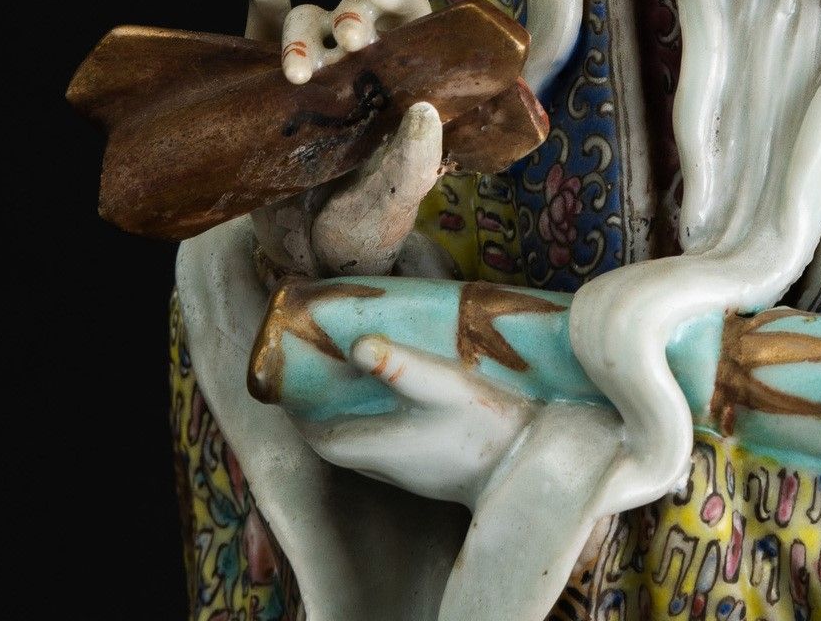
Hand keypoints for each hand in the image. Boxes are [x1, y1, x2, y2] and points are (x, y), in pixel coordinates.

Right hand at [243, 0, 449, 277]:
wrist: (304, 264)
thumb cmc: (363, 233)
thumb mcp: (393, 205)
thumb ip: (413, 164)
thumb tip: (426, 110)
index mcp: (406, 85)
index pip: (411, 19)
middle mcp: (364, 69)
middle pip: (358, 14)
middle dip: (352, 17)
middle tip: (350, 43)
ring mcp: (318, 74)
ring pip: (311, 23)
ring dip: (302, 33)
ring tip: (297, 70)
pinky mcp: (273, 86)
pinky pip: (267, 34)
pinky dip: (264, 2)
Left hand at [286, 331, 536, 510]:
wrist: (526, 467)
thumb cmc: (484, 423)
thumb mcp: (443, 386)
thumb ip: (400, 367)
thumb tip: (355, 345)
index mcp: (381, 446)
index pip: (323, 437)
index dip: (302, 413)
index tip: (293, 382)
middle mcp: (389, 466)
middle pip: (340, 444)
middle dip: (323, 414)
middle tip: (321, 376)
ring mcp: (410, 474)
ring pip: (364, 450)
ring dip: (352, 421)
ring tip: (355, 383)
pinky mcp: (431, 474)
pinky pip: (389, 452)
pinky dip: (380, 428)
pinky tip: (399, 405)